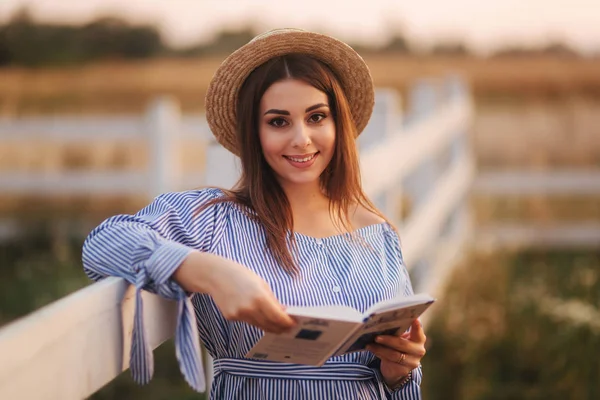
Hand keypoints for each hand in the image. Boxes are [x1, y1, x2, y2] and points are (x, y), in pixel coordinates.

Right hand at [173, 251, 295, 333]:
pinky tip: (261, 317)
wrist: (215, 275)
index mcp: (259, 297)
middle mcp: (249, 309)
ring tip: (280, 326)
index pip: (278, 317)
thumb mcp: (261, 283)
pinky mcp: (231, 317)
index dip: (288, 323)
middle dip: (281, 327)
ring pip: (259, 326)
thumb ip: (272, 300)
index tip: (295, 324)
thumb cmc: (240, 275)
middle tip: (290, 328)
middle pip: (270, 325)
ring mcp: (239, 315)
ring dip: (271, 326)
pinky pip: (248, 322)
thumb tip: (283, 313)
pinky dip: (256, 320)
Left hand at [366, 319, 425, 386]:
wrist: (396, 366)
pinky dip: (380, 355)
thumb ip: (396, 331)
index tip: (413, 319)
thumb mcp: (399, 337)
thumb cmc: (398, 346)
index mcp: (419, 338)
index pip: (418, 330)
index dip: (416, 325)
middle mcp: (418, 350)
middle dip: (388, 340)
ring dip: (380, 349)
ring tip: (369, 345)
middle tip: (376, 337)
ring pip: (394, 355)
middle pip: (402, 344)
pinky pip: (390, 363)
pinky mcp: (404, 371)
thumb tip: (380, 324)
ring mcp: (412, 362)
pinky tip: (373, 351)